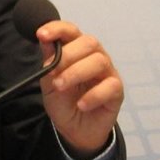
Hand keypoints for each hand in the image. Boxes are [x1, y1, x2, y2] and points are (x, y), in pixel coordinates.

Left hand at [36, 20, 124, 159]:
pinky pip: (110, 86)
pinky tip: (81, 104)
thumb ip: (49, 63)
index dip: (58, 29)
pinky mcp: (116, 91)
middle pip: (89, 43)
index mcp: (77, 51)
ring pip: (99, 61)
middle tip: (53, 73)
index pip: (71, 31)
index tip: (42, 34)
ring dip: (76, 73)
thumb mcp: (49, 83)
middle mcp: (95, 57)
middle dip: (68, 55)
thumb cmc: (64, 103)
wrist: (74, 130)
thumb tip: (45, 41)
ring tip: (61, 87)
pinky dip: (93, 95)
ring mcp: (107, 73)